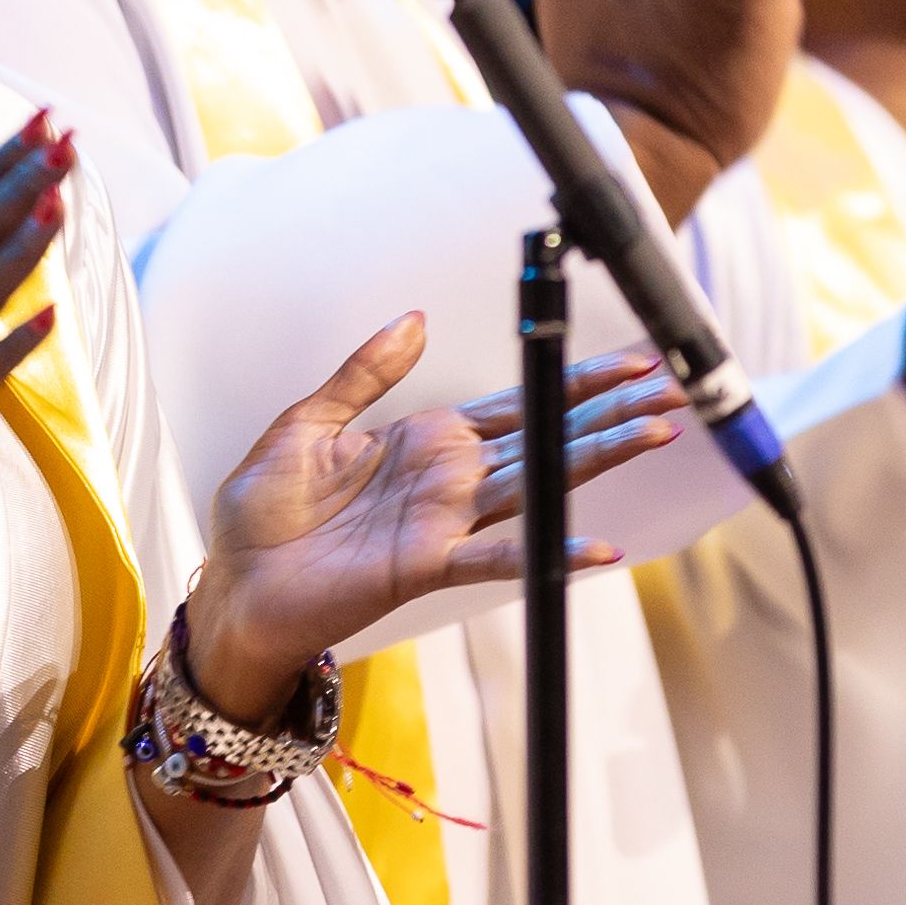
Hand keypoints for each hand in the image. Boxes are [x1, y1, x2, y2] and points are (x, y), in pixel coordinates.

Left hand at [180, 320, 693, 720]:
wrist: (234, 586)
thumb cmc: (264, 516)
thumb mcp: (307, 423)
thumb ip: (364, 373)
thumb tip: (414, 317)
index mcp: (424, 441)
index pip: (515, 403)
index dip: (572, 381)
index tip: (630, 361)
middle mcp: (448, 480)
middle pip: (544, 436)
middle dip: (609, 411)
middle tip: (671, 389)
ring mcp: (444, 522)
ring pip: (536, 481)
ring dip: (597, 458)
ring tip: (655, 432)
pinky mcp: (425, 564)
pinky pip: (496, 558)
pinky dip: (547, 552)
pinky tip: (598, 546)